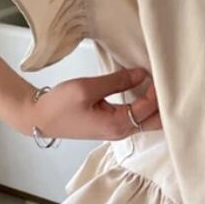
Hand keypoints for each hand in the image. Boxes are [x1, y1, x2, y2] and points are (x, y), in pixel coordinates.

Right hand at [19, 67, 161, 140]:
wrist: (38, 118)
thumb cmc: (60, 104)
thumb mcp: (87, 88)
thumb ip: (117, 81)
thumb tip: (142, 74)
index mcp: (117, 125)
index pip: (148, 108)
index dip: (156, 91)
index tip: (157, 72)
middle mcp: (121, 131)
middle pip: (155, 121)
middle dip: (164, 103)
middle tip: (166, 81)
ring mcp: (117, 130)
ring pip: (148, 120)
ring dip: (156, 105)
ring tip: (159, 83)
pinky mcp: (112, 125)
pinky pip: (137, 117)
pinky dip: (146, 106)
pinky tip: (146, 90)